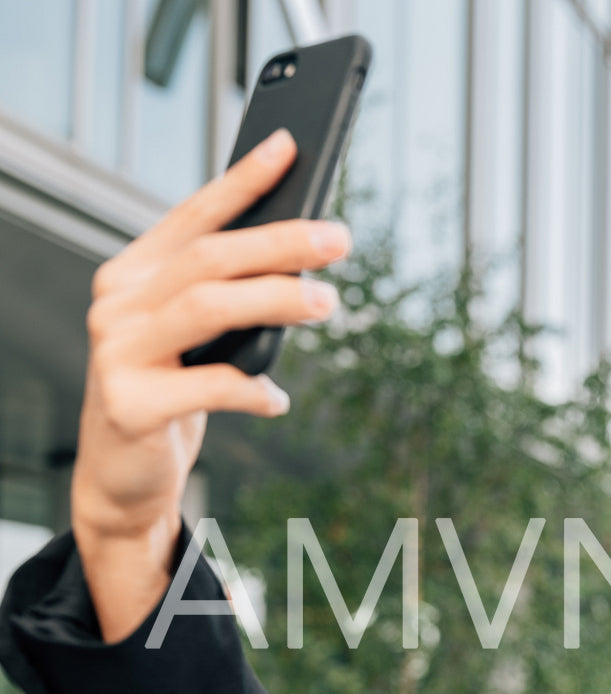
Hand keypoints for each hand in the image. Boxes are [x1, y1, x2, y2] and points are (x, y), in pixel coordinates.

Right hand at [72, 128, 350, 639]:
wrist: (123, 475)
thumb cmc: (172, 393)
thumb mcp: (197, 337)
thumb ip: (229, 296)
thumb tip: (303, 256)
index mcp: (135, 274)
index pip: (194, 216)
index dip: (243, 181)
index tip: (290, 148)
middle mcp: (118, 303)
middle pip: (210, 258)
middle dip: (280, 242)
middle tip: (339, 238)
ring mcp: (117, 352)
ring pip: (208, 307)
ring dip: (276, 301)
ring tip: (328, 303)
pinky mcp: (129, 404)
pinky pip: (207, 387)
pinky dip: (253, 391)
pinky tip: (278, 399)